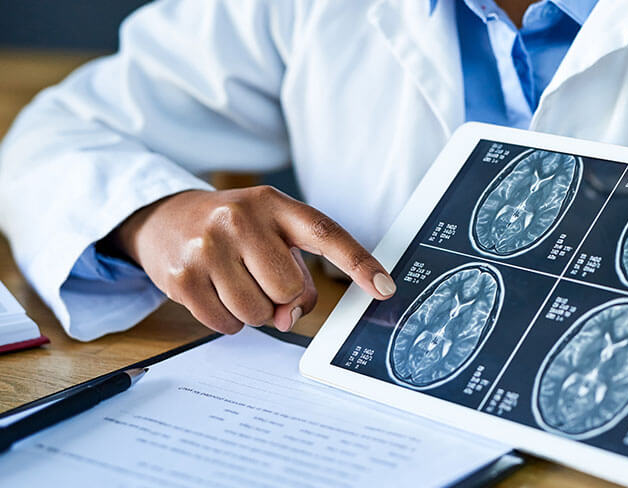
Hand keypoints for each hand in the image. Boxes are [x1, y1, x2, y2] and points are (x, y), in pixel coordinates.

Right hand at [112, 186, 395, 332]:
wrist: (166, 219)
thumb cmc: (235, 232)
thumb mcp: (272, 235)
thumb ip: (296, 275)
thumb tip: (288, 318)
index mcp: (274, 204)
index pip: (325, 234)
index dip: (359, 264)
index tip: (385, 288)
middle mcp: (240, 219)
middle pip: (289, 289)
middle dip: (282, 297)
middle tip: (261, 279)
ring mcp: (207, 246)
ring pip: (258, 312)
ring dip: (254, 311)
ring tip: (236, 283)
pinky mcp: (181, 276)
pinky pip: (226, 323)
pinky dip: (228, 320)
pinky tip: (216, 294)